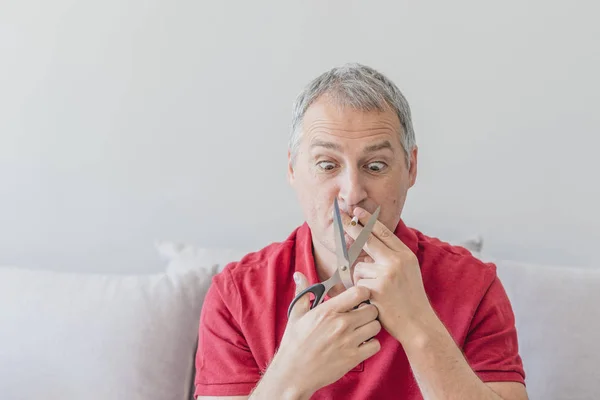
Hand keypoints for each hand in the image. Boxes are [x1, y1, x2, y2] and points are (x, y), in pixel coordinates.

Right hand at [268, 272, 380, 396]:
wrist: (293, 373)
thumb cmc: (294, 343)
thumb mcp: (296, 314)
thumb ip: (303, 292)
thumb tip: (299, 274)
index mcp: (328, 310)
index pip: (359, 292)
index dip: (362, 293)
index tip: (358, 298)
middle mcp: (341, 324)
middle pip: (372, 309)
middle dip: (368, 309)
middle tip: (361, 314)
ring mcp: (349, 341)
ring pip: (376, 326)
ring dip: (371, 326)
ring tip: (361, 329)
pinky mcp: (353, 358)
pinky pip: (375, 345)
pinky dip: (371, 344)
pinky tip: (361, 343)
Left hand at [341, 207, 434, 343]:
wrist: (417, 323)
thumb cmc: (410, 299)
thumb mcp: (408, 271)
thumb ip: (391, 257)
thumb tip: (368, 246)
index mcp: (405, 255)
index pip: (383, 232)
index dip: (368, 220)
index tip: (356, 211)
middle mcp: (396, 261)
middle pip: (368, 240)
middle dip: (352, 228)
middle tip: (341, 216)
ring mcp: (386, 274)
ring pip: (359, 266)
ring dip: (361, 278)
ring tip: (377, 291)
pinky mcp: (376, 288)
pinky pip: (358, 282)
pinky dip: (361, 291)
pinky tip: (375, 299)